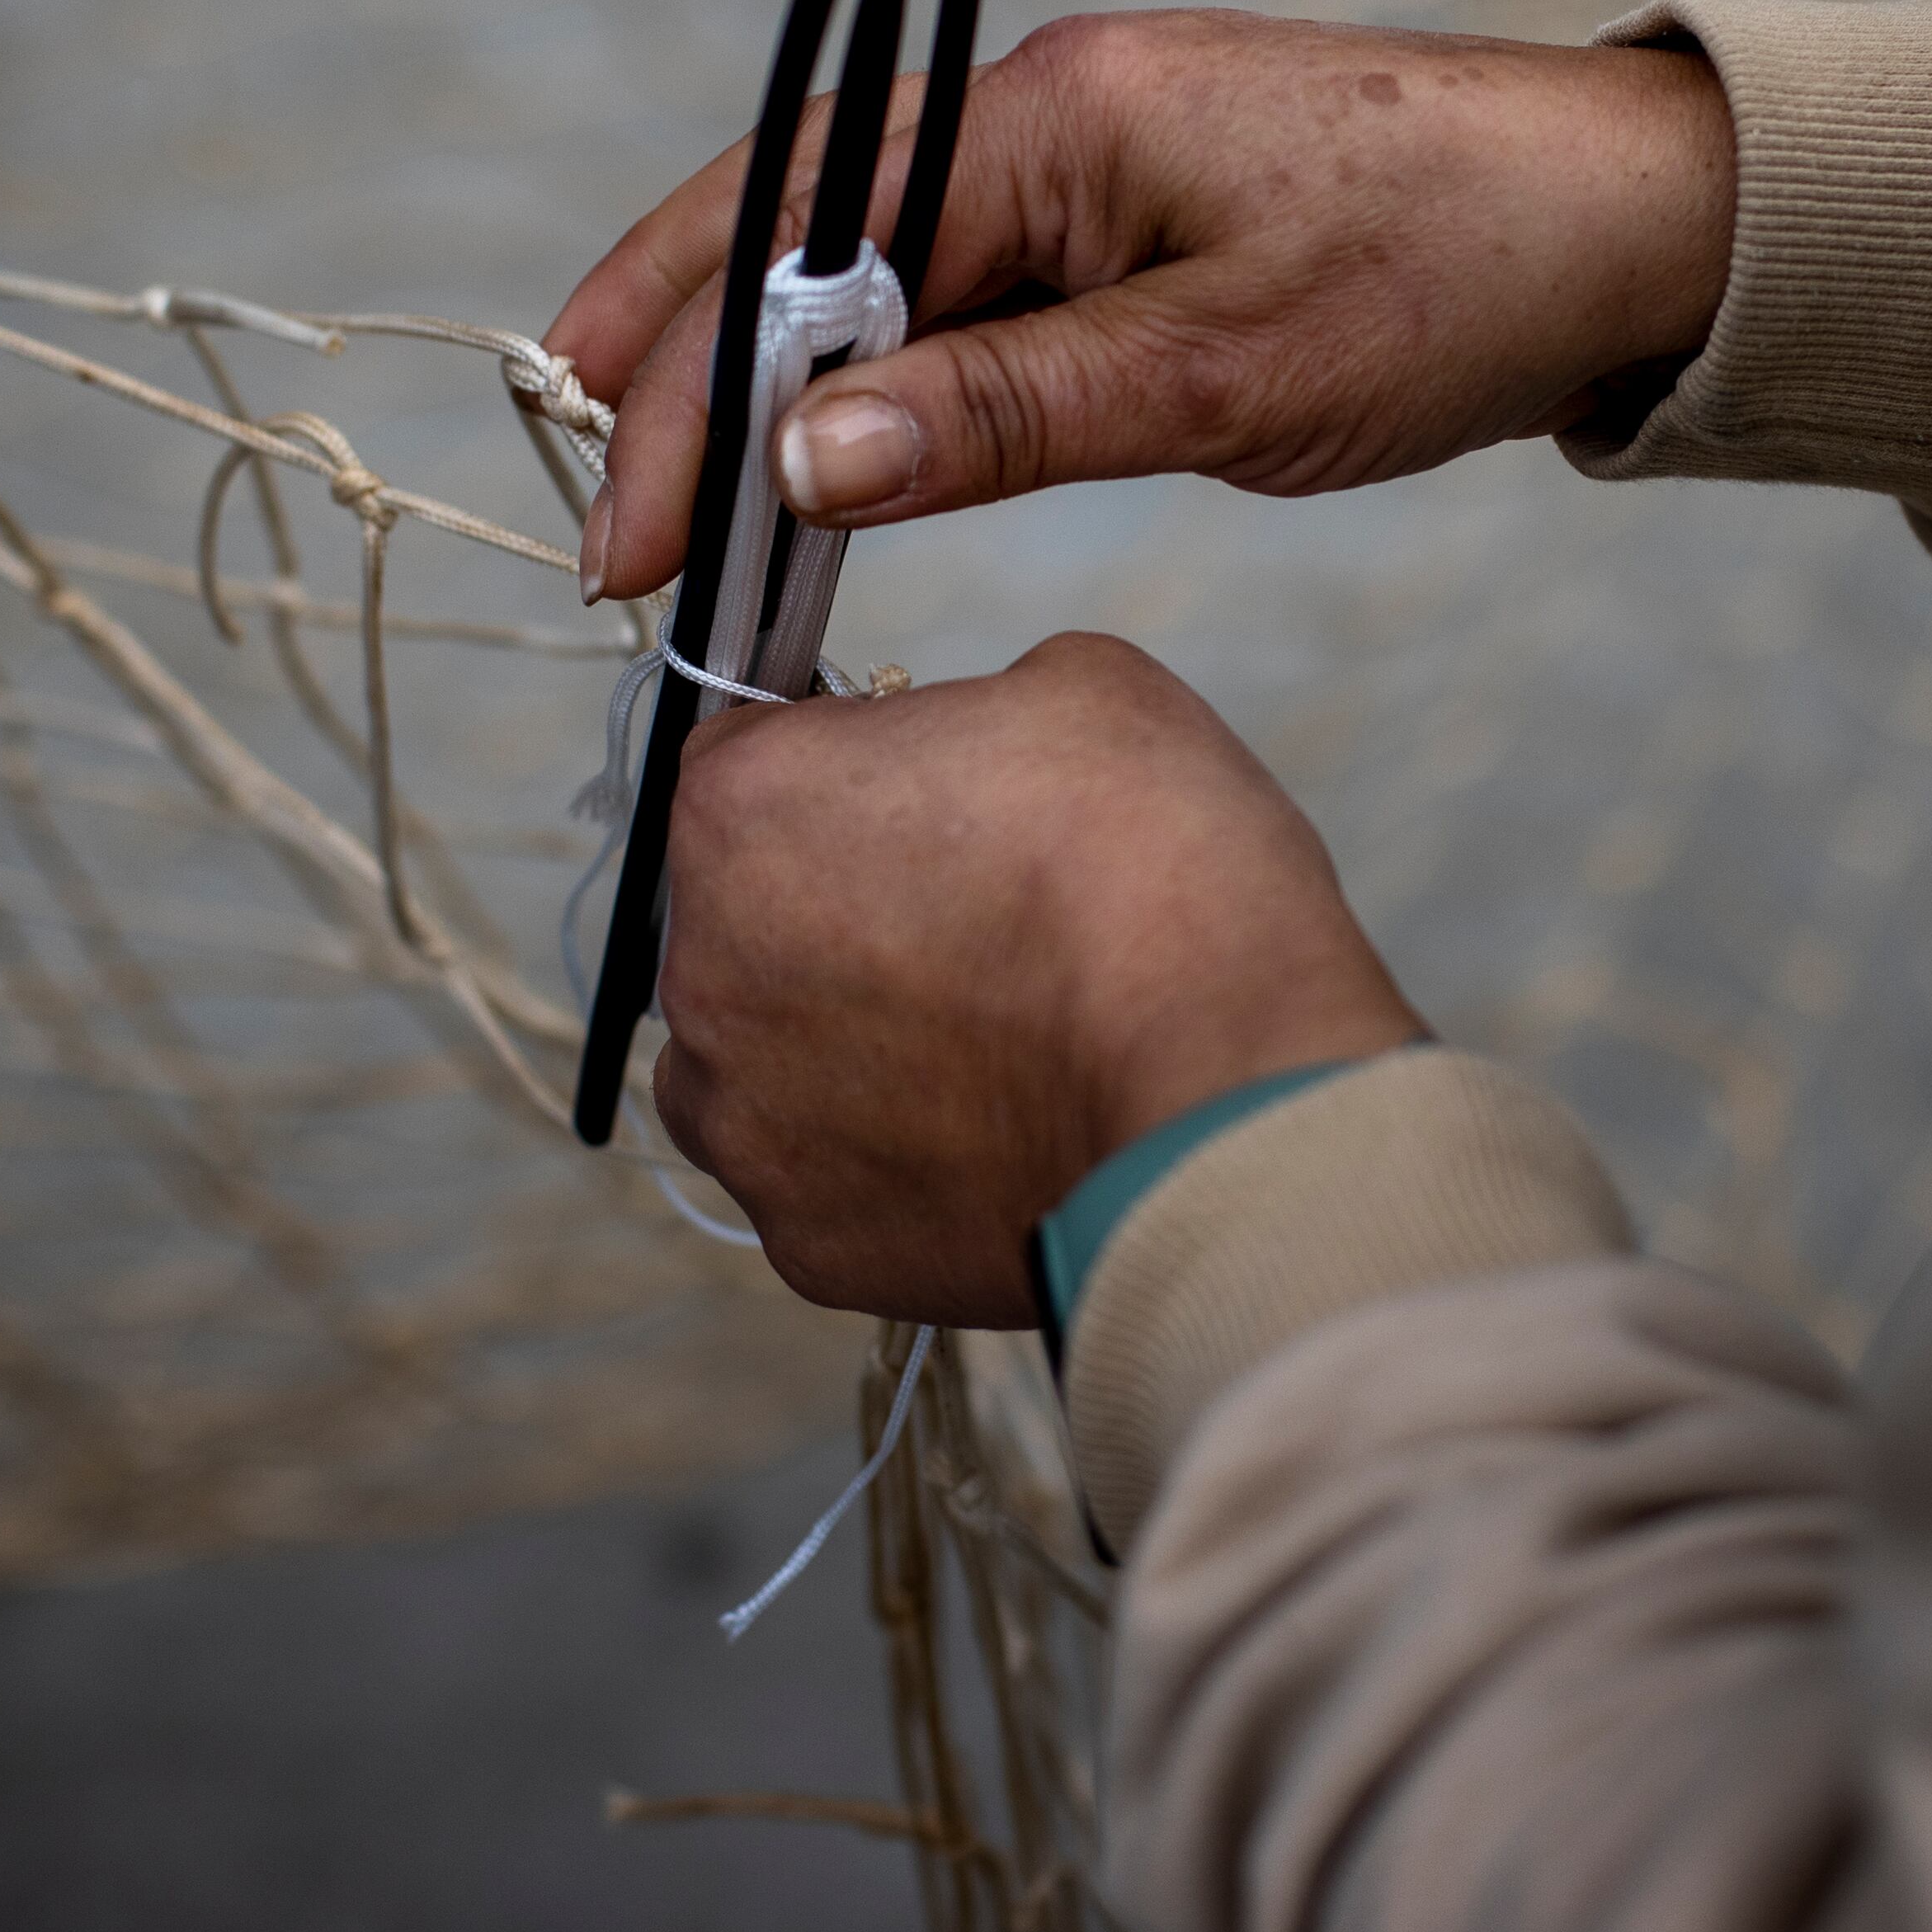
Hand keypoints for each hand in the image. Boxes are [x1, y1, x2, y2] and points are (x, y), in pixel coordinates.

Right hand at [546, 10, 1734, 600]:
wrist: (1639, 220)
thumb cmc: (1460, 270)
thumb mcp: (1229, 374)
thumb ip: (1009, 415)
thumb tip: (807, 465)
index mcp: (1052, 112)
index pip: (805, 239)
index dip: (696, 386)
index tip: (633, 528)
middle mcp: (1046, 108)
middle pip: (800, 227)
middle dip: (685, 367)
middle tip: (614, 527)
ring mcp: (1091, 157)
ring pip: (874, 261)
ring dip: (773, 374)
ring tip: (677, 497)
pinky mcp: (1139, 216)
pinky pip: (964, 285)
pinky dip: (884, 373)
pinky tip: (841, 454)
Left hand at [650, 632, 1419, 1325]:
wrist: (1226, 1096)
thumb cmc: (1157, 883)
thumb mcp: (1083, 689)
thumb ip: (974, 705)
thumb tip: (971, 754)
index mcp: (744, 810)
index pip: (750, 761)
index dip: (851, 769)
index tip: (934, 799)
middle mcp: (705, 971)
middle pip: (751, 920)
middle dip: (845, 911)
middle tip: (986, 922)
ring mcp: (748, 1123)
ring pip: (773, 1061)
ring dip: (851, 1042)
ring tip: (995, 1041)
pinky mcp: (811, 1243)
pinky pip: (832, 1180)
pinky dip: (898, 1159)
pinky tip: (1000, 1129)